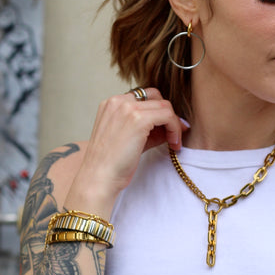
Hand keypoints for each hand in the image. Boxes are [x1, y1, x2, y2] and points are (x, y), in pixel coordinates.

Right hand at [65, 88, 186, 215]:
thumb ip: (145, 127)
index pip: (143, 97)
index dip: (158, 111)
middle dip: (168, 114)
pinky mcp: (138, 120)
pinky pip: (168, 116)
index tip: (168, 128)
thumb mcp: (126, 138)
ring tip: (174, 142)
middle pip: (156, 97)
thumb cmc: (110, 164)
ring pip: (165, 106)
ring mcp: (128, 108)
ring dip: (174, 124)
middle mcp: (118, 101)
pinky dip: (175, 129)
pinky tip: (173, 144)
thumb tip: (171, 125)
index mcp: (111, 104)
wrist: (98, 177)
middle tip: (175, 133)